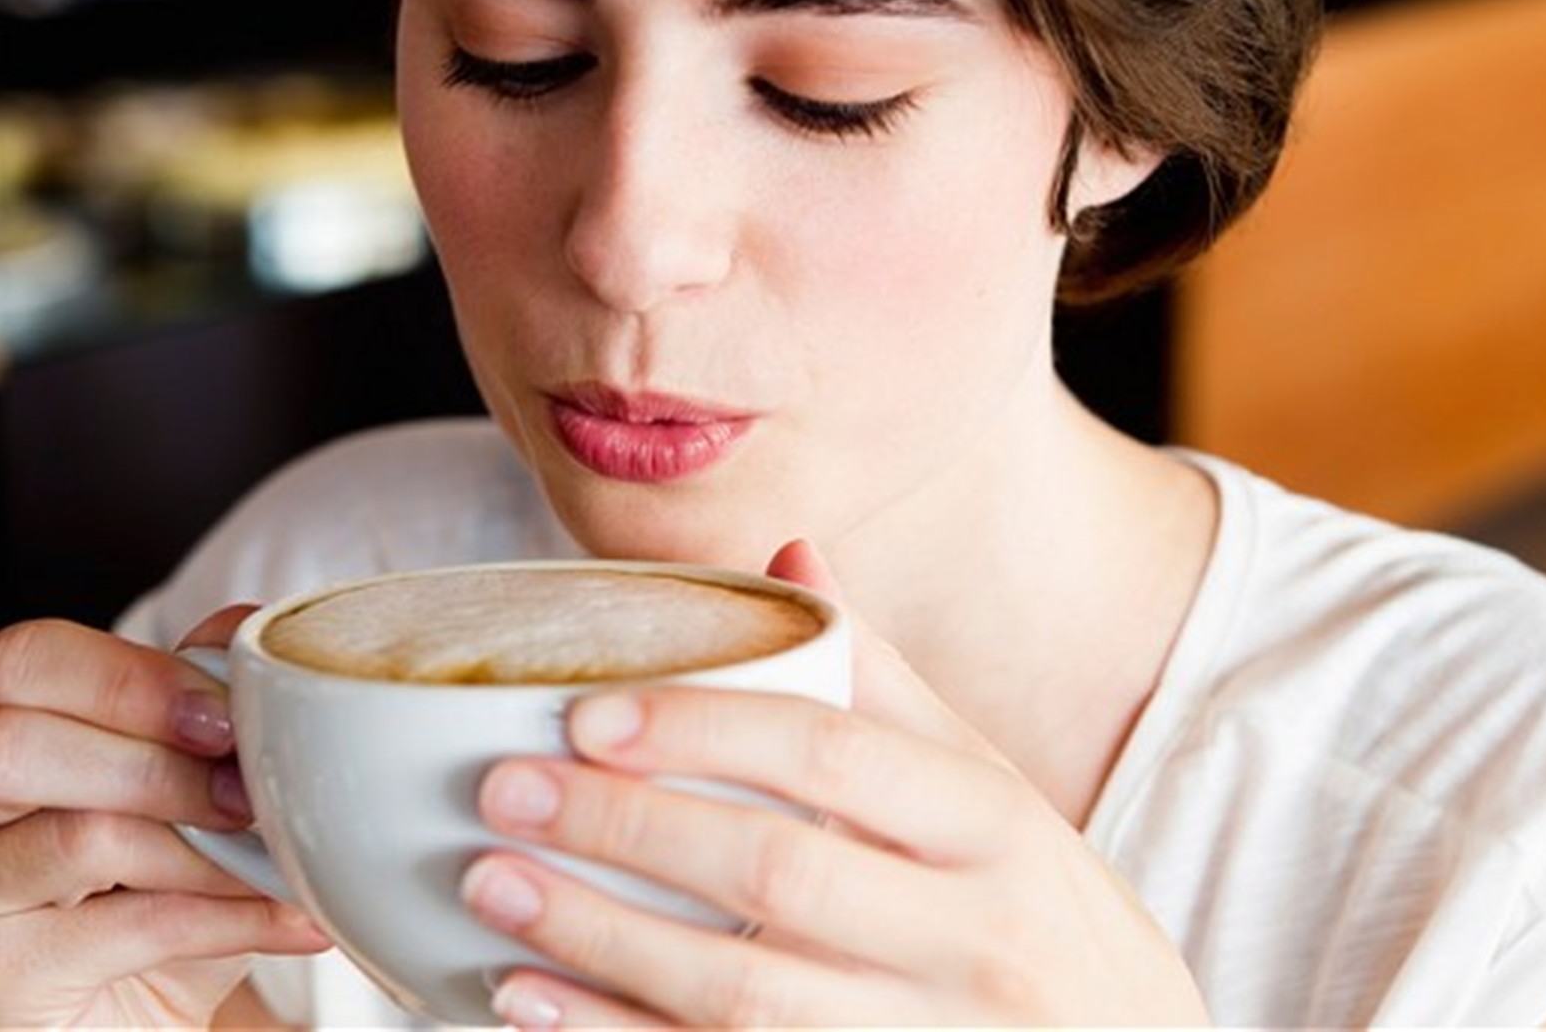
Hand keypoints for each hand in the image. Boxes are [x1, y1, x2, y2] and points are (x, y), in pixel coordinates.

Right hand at [0, 608, 329, 1028]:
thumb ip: (196, 695)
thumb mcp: (178, 773)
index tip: (229, 714)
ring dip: (202, 846)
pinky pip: (125, 929)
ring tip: (277, 857)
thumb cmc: (151, 877)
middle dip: (156, 764)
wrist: (138, 1006)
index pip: (22, 662)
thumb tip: (247, 630)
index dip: (134, 679)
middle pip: (11, 747)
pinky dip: (226, 917)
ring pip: (76, 840)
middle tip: (248, 792)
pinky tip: (289, 916)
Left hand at [461, 542, 1208, 1027]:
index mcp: (1000, 827)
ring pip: (742, 999)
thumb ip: (887, 688)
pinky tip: (534, 1009)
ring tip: (493, 894)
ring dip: (602, 948)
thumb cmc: (1052, 920)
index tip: (588, 713)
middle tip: (505, 794)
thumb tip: (787, 559)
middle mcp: (977, 937)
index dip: (706, 730)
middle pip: (777, 873)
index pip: (837, 757)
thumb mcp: (998, 797)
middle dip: (626, 832)